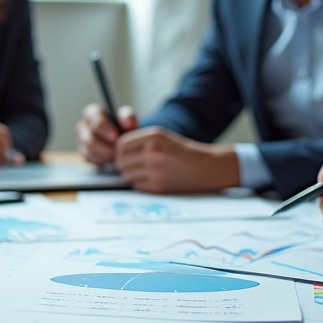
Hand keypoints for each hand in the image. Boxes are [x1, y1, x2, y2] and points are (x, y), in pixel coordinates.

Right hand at [76, 103, 137, 164]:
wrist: (122, 140)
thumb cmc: (123, 126)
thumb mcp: (128, 119)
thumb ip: (128, 118)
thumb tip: (128, 122)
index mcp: (92, 113)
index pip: (94, 119)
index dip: (104, 128)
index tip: (115, 136)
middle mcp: (83, 126)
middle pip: (89, 138)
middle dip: (105, 147)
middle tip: (118, 151)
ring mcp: (81, 140)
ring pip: (89, 150)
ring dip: (105, 155)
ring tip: (117, 155)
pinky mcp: (83, 153)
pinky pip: (90, 159)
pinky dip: (101, 160)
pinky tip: (110, 158)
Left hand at [113, 127, 239, 192]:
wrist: (206, 167)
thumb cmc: (183, 152)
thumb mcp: (163, 138)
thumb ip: (140, 141)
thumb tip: (116, 153)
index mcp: (154, 136)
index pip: (121, 145)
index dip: (120, 151)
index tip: (124, 155)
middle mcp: (153, 151)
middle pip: (120, 161)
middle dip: (123, 165)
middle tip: (132, 166)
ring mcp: (155, 169)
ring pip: (126, 175)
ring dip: (131, 175)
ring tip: (144, 173)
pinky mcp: (158, 186)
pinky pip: (137, 186)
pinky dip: (140, 184)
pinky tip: (152, 180)